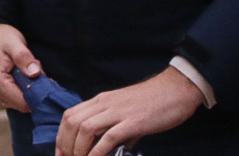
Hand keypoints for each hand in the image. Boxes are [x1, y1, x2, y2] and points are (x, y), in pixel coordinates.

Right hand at [0, 22, 42, 111]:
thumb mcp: (14, 42)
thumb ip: (24, 58)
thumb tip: (35, 74)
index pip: (24, 103)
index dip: (36, 92)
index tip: (38, 75)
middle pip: (22, 104)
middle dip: (31, 89)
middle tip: (29, 69)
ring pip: (18, 104)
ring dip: (24, 89)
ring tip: (20, 70)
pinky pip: (11, 101)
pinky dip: (17, 90)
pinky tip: (15, 76)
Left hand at [55, 67, 203, 155]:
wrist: (177, 89)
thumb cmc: (155, 101)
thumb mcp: (128, 112)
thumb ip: (118, 130)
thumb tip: (112, 149)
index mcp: (102, 100)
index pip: (71, 115)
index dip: (61, 135)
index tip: (61, 153)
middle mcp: (105, 103)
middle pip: (72, 122)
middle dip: (65, 145)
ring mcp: (118, 112)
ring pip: (86, 129)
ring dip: (78, 150)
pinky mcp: (133, 122)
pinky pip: (109, 137)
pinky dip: (98, 152)